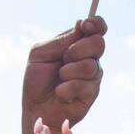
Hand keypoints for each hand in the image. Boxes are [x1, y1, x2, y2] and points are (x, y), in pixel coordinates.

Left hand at [21, 16, 106, 130]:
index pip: (97, 28)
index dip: (96, 24)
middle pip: (98, 44)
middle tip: (63, 60)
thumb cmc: (37, 82)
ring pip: (90, 66)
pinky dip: (66, 89)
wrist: (36, 109)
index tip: (85, 26)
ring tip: (59, 80)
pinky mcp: (92, 94)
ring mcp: (93, 77)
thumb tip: (81, 25)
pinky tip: (60, 93)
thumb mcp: (40, 54)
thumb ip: (60, 40)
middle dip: (77, 50)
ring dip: (68, 72)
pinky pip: (84, 85)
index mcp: (79, 45)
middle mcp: (90, 59)